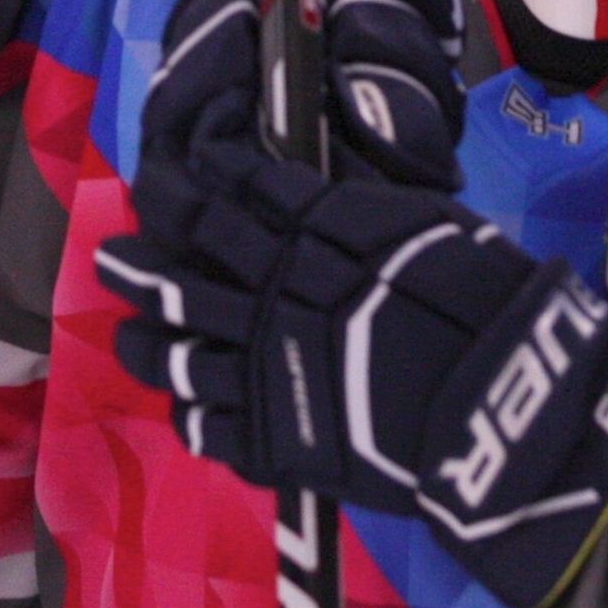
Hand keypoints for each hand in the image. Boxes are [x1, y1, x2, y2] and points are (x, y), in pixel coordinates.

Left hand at [97, 0, 607, 607]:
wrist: (494, 402)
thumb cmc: (481, 298)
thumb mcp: (423, 223)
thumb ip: (356, 212)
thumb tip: (311, 200)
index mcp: (312, 232)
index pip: (235, 189)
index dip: (200, 174)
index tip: (178, 168)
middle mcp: (270, 293)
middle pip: (185, 265)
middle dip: (143, 256)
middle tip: (113, 252)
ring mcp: (260, 370)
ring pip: (176, 348)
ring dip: (143, 338)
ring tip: (126, 335)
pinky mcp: (269, 439)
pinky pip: (205, 424)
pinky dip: (187, 410)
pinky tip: (182, 404)